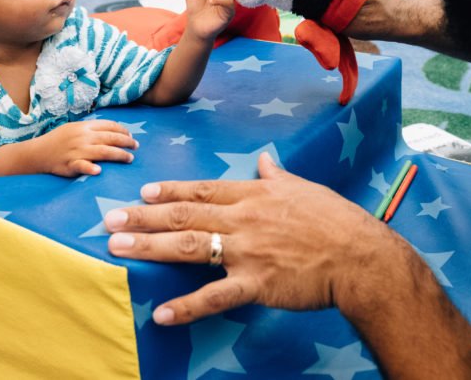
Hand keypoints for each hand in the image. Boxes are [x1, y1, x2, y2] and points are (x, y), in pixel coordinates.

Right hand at [39, 119, 138, 176]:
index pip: (109, 126)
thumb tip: (112, 130)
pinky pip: (82, 166)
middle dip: (126, 142)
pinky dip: (90, 168)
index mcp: (84, 127)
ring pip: (103, 151)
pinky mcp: (70, 164)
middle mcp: (83, 137)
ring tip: (129, 159)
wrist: (37, 152)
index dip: (123, 131)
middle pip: (110, 138)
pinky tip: (99, 171)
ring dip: (119, 155)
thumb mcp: (74, 128)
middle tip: (136, 147)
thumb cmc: (58, 140)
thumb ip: (91, 129)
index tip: (131, 137)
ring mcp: (77, 150)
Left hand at [104, 152, 407, 324]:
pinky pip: (215, 296)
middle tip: (110, 219)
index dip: (170, 191)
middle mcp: (244, 218)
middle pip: (185, 216)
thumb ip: (276, 175)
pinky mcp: (257, 283)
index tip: (143, 192)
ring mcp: (248, 251)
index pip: (203, 191)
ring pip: (190, 247)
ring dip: (150, 247)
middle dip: (143, 217)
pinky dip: (188, 306)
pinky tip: (162, 313)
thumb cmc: (335, 220)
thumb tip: (264, 158)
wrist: (361, 255)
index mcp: (255, 194)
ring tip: (118, 247)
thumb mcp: (304, 188)